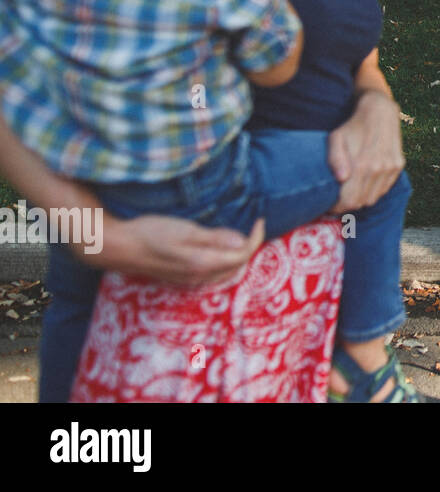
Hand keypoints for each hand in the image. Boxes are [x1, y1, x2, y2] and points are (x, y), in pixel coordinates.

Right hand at [77, 214, 264, 287]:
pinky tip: (220, 249)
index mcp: (202, 263)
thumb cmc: (150, 233)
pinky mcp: (180, 278)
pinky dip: (224, 261)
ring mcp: (189, 280)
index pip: (242, 255)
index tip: (260, 220)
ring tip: (242, 236)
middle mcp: (198, 276)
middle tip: (254, 227)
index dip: (256, 238)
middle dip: (250, 247)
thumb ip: (214, 238)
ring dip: (238, 255)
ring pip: (225, 271)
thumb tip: (242, 242)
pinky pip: (213, 273)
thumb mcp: (185, 230)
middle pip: (237, 266)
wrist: (117, 247)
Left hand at [327, 90, 404, 211]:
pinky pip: (383, 189)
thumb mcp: (336, 138)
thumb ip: (335, 159)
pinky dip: (373, 190)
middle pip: (360, 202)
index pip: (349, 201)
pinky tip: (365, 181)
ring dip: (360, 198)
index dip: (337, 207)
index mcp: (361, 165)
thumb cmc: (352, 126)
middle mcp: (378, 169)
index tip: (330, 205)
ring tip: (351, 190)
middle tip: (338, 198)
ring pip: (372, 198)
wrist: (380, 111)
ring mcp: (390, 168)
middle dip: (347, 204)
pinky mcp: (398, 166)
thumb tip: (341, 179)